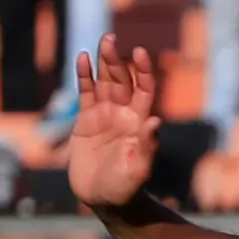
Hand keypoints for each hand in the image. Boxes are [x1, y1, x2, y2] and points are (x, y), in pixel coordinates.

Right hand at [66, 35, 162, 211]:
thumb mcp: (138, 169)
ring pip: (104, 82)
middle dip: (117, 60)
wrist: (104, 198)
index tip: (139, 52)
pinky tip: (82, 58)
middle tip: (110, 40)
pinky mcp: (86, 121)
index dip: (142, 71)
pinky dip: (84, 76)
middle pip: (122, 80)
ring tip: (103, 41)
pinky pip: (85, 93)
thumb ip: (146, 146)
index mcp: (139, 123)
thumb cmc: (126, 188)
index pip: (144, 90)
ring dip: (103, 62)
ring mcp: (105, 115)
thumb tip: (155, 121)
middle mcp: (123, 114)